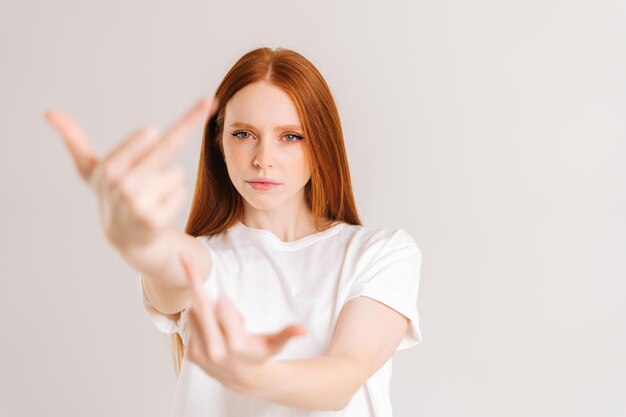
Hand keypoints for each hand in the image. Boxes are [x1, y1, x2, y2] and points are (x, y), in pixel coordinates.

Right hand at [44, 97, 217, 249]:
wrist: (126, 238)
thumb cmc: (112, 195)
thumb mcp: (91, 170)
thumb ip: (74, 141)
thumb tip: (49, 112)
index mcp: (107, 170)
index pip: (139, 143)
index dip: (156, 133)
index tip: (169, 120)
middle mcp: (121, 186)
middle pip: (165, 148)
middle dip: (191, 120)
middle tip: (208, 100)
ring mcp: (138, 205)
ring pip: (175, 173)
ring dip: (169, 180)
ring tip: (151, 194)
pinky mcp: (155, 220)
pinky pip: (180, 191)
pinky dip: (175, 195)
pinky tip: (159, 207)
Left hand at [179, 252, 307, 391]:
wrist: (244, 380)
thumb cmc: (260, 355)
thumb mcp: (275, 344)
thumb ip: (288, 334)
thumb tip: (304, 329)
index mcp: (236, 345)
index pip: (223, 307)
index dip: (228, 305)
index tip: (231, 307)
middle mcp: (215, 350)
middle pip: (201, 308)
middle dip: (194, 281)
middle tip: (185, 259)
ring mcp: (201, 353)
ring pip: (195, 314)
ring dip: (206, 310)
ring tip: (222, 324)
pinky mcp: (191, 355)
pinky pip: (190, 324)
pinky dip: (200, 320)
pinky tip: (213, 329)